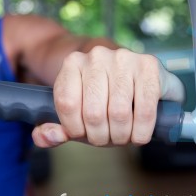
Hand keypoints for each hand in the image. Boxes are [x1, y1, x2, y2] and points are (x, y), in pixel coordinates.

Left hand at [32, 46, 184, 147]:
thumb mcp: (73, 113)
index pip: (67, 104)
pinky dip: (141, 132)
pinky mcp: (149, 65)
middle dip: (101, 137)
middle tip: (107, 138)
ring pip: (119, 113)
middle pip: (93, 113)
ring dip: (121, 136)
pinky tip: (139, 134)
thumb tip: (46, 136)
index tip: (84, 134)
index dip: (75, 129)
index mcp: (73, 63)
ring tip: (123, 136)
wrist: (132, 74)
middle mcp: (97, 56)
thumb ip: (52, 129)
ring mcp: (124, 58)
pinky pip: (144, 110)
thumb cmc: (100, 98)